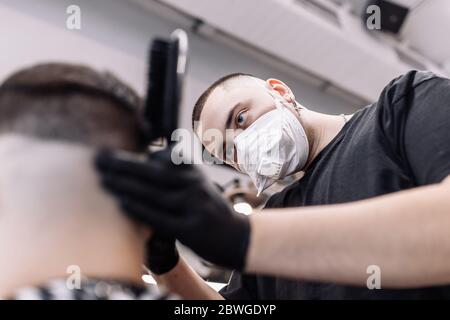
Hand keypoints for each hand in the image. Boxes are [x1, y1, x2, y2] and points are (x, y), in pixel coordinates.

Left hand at [95, 149, 250, 269]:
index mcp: (193, 173)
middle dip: (123, 165)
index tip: (113, 150)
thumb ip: (176, 173)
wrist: (238, 237)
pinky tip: (121, 203)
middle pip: (154, 172)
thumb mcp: (198, 185)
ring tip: (102, 180)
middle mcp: (194, 186)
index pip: (164, 158)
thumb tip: (146, 161)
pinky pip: (159, 217)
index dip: (136, 155)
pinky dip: (139, 209)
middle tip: (98, 159)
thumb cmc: (209, 210)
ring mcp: (193, 207)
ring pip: (154, 193)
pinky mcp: (190, 229)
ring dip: (125, 185)